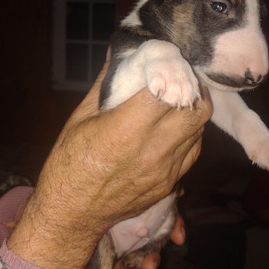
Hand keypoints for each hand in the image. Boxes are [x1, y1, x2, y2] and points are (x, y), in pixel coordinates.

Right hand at [7, 62, 211, 268]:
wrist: (72, 216)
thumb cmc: (68, 164)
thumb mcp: (80, 118)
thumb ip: (106, 83)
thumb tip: (121, 52)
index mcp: (125, 131)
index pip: (168, 89)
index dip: (172, 68)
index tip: (167, 59)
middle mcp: (152, 151)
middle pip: (196, 108)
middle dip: (192, 85)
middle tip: (180, 75)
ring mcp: (165, 171)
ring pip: (200, 128)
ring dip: (192, 108)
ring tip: (177, 98)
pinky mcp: (170, 184)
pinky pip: (193, 150)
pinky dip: (189, 132)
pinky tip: (173, 126)